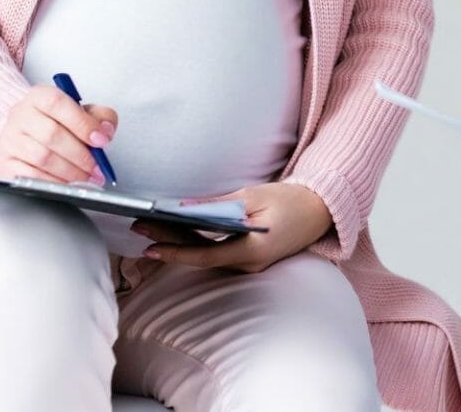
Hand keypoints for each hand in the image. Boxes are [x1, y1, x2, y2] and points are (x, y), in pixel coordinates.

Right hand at [0, 84, 118, 184]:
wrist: (24, 135)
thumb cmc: (55, 123)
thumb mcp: (80, 112)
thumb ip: (100, 117)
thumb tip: (106, 131)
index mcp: (39, 97)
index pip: (58, 104)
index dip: (83, 123)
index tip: (101, 140)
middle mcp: (20, 115)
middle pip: (51, 135)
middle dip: (80, 155)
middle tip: (97, 167)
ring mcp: (9, 140)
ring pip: (42, 157)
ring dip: (70, 172)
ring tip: (86, 177)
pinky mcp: (5, 163)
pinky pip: (30, 176)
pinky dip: (54, 183)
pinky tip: (67, 184)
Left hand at [134, 182, 333, 272]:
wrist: (321, 210)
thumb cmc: (290, 200)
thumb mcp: (252, 196)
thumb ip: (217, 204)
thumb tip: (183, 207)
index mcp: (252, 250)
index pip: (204, 255)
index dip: (175, 252)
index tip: (150, 246)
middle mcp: (248, 264)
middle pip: (200, 255)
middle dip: (168, 242)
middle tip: (139, 227)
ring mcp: (249, 265)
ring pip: (207, 255)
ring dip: (180, 242)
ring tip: (151, 227)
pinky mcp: (249, 259)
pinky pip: (218, 252)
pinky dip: (197, 242)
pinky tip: (178, 232)